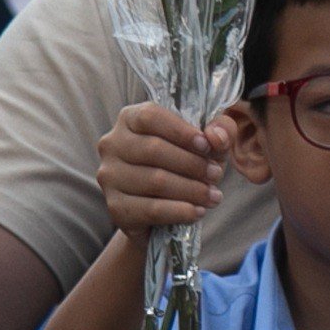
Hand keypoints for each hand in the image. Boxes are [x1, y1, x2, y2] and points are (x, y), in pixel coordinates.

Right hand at [95, 104, 231, 240]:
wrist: (159, 213)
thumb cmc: (183, 167)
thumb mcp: (205, 144)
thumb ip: (219, 130)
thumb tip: (217, 136)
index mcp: (129, 119)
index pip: (150, 116)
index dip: (180, 130)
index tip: (207, 146)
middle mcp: (112, 144)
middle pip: (153, 149)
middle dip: (192, 163)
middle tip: (216, 175)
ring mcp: (109, 177)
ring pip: (155, 181)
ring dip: (191, 189)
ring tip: (213, 196)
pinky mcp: (115, 207)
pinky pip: (151, 209)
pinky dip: (180, 211)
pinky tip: (198, 212)